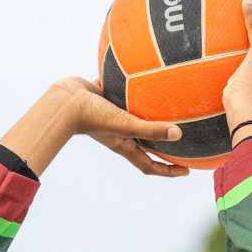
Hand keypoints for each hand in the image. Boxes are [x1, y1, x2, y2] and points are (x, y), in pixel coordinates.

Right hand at [0, 77, 184, 177]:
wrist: (65, 101)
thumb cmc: (92, 117)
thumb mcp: (125, 124)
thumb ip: (150, 129)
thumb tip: (178, 134)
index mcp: (124, 145)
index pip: (148, 164)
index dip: (167, 170)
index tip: (186, 170)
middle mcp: (119, 134)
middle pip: (144, 144)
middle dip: (162, 146)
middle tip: (181, 143)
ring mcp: (111, 118)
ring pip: (134, 121)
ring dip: (148, 118)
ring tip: (167, 109)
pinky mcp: (105, 101)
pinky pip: (124, 98)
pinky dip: (135, 93)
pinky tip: (146, 80)